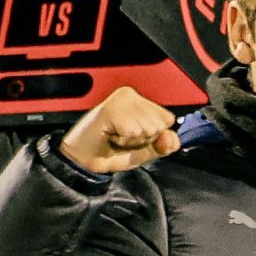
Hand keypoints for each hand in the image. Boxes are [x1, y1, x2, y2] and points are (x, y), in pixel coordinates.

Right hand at [60, 87, 181, 174]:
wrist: (82, 161)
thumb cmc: (108, 152)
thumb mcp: (143, 152)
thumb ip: (162, 146)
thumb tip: (173, 138)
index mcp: (139, 101)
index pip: (168, 119)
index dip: (154, 136)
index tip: (133, 138)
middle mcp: (131, 95)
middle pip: (160, 124)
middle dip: (143, 139)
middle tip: (121, 139)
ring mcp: (120, 99)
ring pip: (148, 127)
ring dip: (131, 141)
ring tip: (114, 137)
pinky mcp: (111, 107)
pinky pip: (133, 130)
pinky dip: (122, 140)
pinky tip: (109, 135)